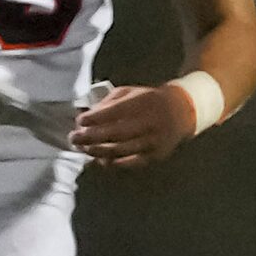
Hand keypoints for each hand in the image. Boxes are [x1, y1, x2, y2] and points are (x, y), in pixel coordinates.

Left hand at [71, 82, 197, 168]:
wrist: (182, 112)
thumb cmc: (147, 100)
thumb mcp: (129, 93)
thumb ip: (107, 103)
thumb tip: (84, 115)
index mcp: (143, 103)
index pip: (116, 112)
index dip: (96, 118)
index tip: (80, 121)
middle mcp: (151, 122)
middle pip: (117, 133)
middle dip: (91, 137)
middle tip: (74, 138)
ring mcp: (154, 140)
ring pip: (122, 150)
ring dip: (98, 151)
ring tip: (83, 148)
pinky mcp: (156, 155)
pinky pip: (132, 162)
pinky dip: (114, 162)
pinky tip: (100, 159)